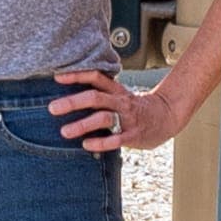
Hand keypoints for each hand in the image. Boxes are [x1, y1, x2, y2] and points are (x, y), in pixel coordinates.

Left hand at [57, 61, 197, 155]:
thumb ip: (100, 95)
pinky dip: (101, 142)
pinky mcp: (134, 135)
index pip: (96, 78)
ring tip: (65, 131)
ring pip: (104, 117)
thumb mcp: (120, 95)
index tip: (57, 78)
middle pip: (95, 97)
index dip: (77, 76)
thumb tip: (69, 97)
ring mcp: (128, 118)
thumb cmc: (137, 108)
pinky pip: (117, 139)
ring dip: (83, 124)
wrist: (167, 117)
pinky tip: (87, 145)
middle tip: (52, 108)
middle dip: (73, 102)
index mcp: (116, 90)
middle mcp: (121, 102)